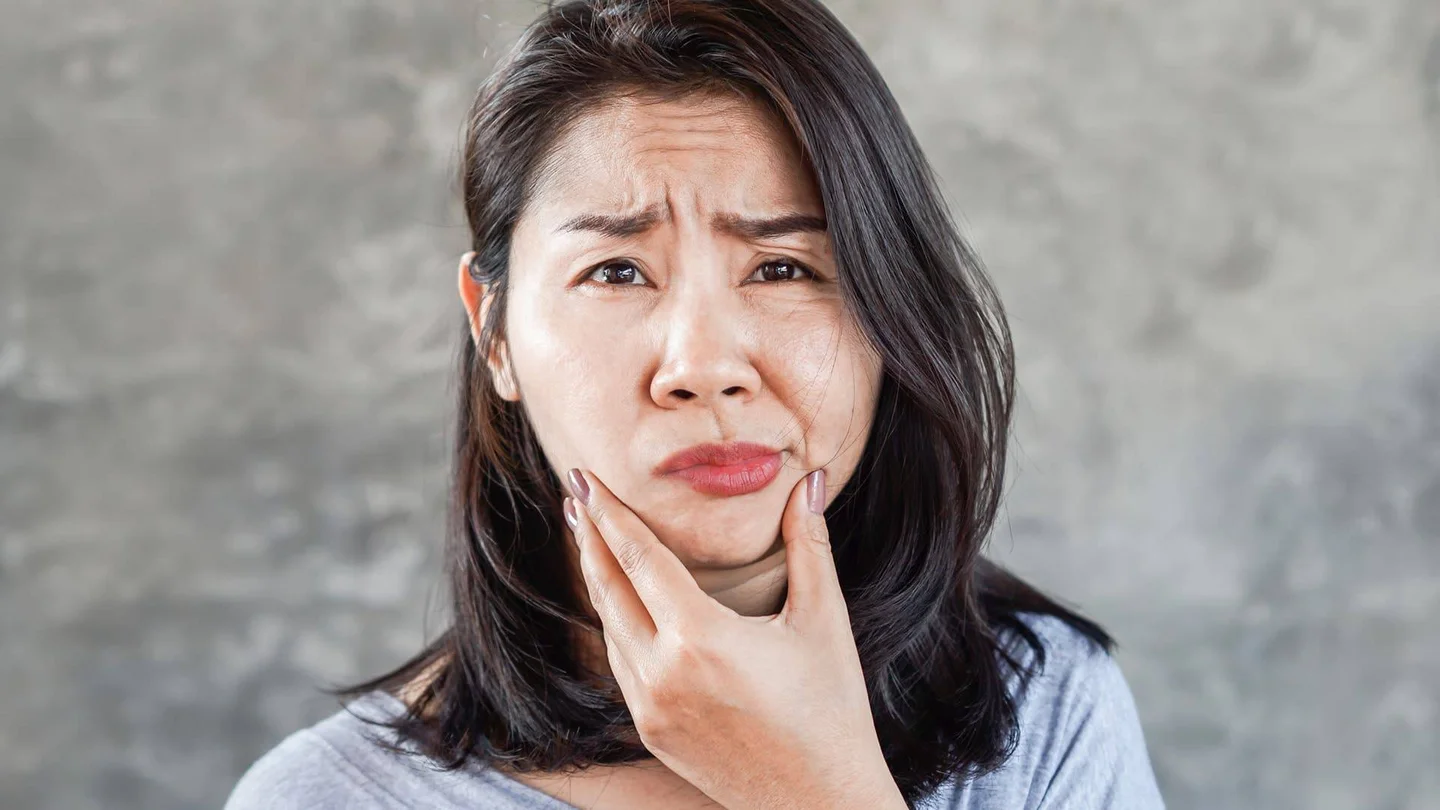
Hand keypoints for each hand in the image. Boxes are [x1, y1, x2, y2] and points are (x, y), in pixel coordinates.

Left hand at [563, 467, 905, 809]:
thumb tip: (808, 480)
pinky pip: (622, 666)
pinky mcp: (651, 732)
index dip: (608, 514)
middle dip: (589, 537)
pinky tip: (619, 605)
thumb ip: (808, 543)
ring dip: (598, 581)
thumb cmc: (831, 710)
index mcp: (701, 638)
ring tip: (591, 541)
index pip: (638, 558)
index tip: (583, 478)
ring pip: (610, 629)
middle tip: (576, 494)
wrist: (819, 803)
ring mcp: (651, 707)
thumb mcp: (823, 621)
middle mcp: (663, 673)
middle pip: (609, 588)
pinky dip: (615, 625)